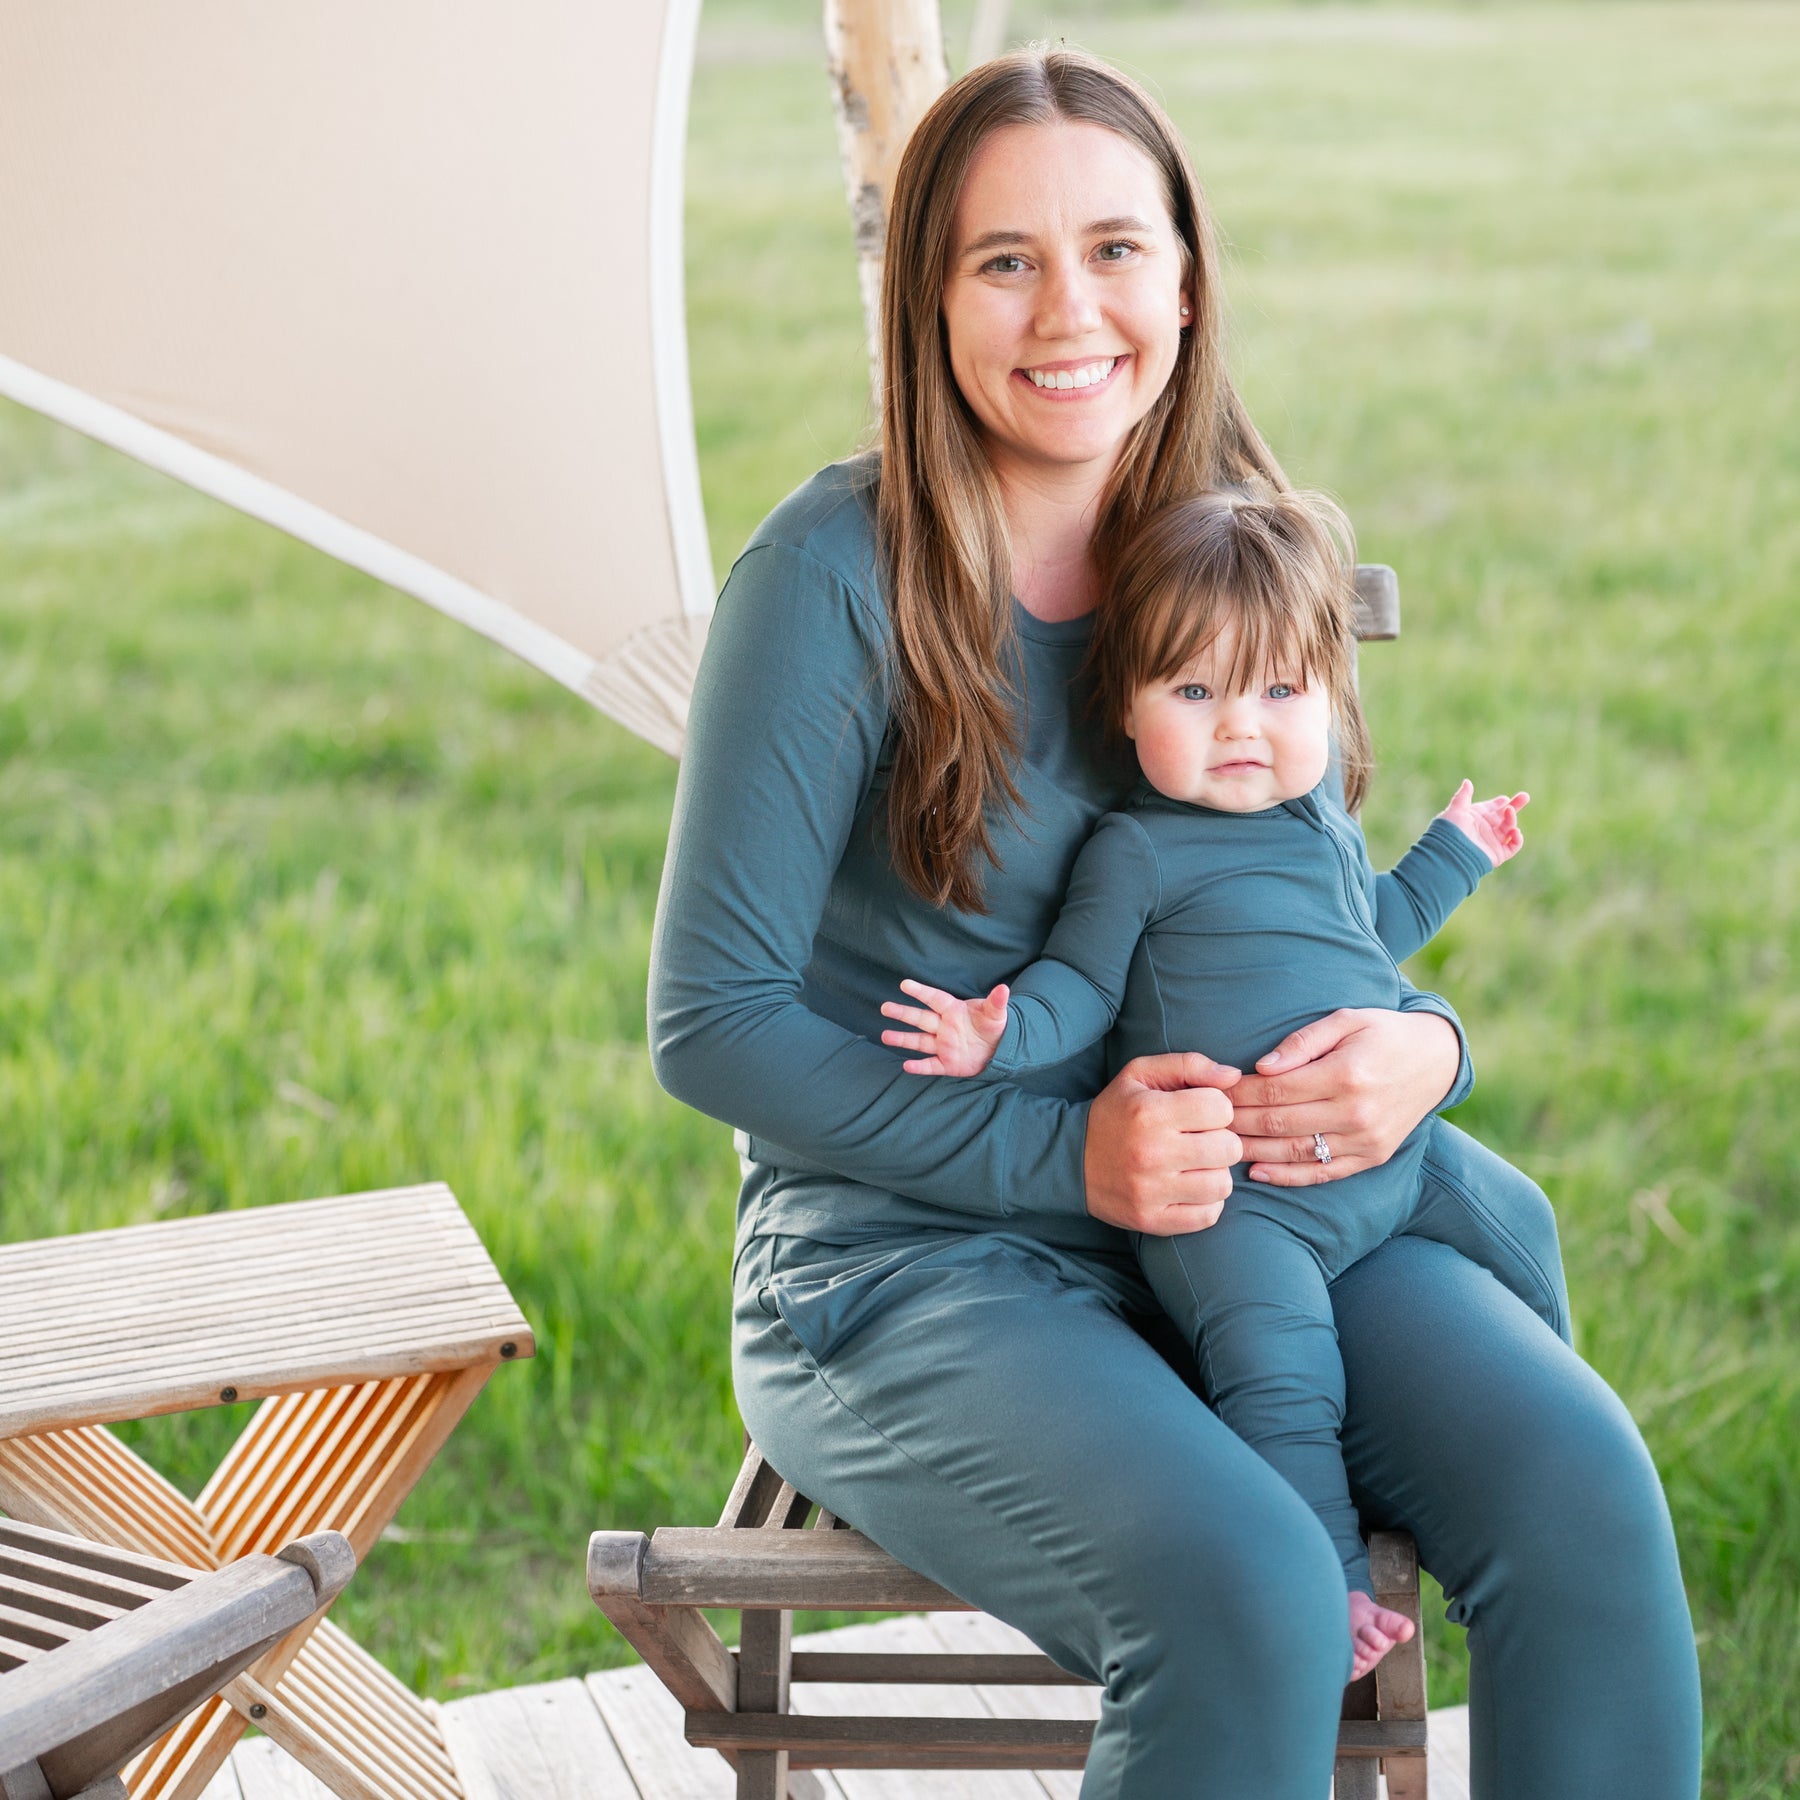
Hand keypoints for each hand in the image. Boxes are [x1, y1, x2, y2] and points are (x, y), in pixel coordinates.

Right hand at [880, 979, 1010, 1075]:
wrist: (999, 1049)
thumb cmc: (994, 1027)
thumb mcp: (996, 1014)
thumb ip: (996, 1002)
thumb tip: (1003, 989)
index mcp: (954, 1011)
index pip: (935, 999)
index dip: (921, 992)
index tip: (905, 984)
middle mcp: (944, 1027)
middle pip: (920, 1018)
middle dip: (903, 1013)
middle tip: (885, 1007)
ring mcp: (944, 1045)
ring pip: (919, 1041)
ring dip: (903, 1039)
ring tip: (884, 1036)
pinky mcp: (947, 1063)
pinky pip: (930, 1065)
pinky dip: (919, 1067)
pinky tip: (906, 1066)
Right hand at [1084, 1053, 1242, 1234]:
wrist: (1070, 1160)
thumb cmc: (1115, 1112)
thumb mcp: (1141, 1075)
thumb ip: (1189, 1065)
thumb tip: (1234, 1076)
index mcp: (1150, 1112)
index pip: (1220, 1108)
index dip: (1217, 1108)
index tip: (1200, 1113)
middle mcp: (1151, 1153)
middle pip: (1228, 1148)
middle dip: (1221, 1140)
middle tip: (1201, 1140)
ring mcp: (1151, 1191)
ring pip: (1222, 1185)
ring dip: (1215, 1173)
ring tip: (1196, 1164)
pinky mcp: (1152, 1220)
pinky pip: (1208, 1215)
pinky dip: (1207, 1202)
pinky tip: (1190, 1187)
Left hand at [1230, 1009, 1459, 1185]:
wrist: (1436, 1061)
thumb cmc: (1383, 1033)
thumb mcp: (1346, 1020)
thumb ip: (1302, 1041)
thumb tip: (1262, 1067)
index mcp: (1345, 1074)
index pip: (1275, 1090)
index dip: (1238, 1093)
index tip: (1213, 1091)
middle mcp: (1356, 1112)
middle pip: (1278, 1123)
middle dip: (1235, 1121)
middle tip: (1205, 1120)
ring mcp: (1366, 1140)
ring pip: (1294, 1152)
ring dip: (1252, 1150)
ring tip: (1219, 1145)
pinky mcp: (1372, 1157)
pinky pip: (1323, 1173)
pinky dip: (1287, 1176)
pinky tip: (1257, 1171)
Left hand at [1438, 778, 1527, 866]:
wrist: (1449, 853)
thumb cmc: (1449, 831)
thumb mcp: (1456, 810)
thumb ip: (1463, 796)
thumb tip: (1467, 782)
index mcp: (1476, 818)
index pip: (1491, 808)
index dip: (1499, 803)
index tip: (1504, 799)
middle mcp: (1485, 829)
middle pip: (1504, 816)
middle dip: (1514, 806)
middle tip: (1524, 796)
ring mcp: (1492, 841)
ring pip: (1509, 828)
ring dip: (1512, 818)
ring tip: (1509, 811)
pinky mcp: (1498, 854)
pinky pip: (1513, 846)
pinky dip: (1518, 839)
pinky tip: (1515, 831)